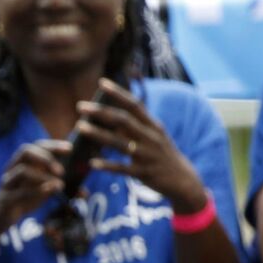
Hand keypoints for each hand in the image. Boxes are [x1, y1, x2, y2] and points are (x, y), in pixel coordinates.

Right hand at [0, 140, 68, 226]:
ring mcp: (7, 184)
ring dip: (42, 176)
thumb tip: (84, 192)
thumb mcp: (42, 191)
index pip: (36, 146)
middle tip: (61, 171)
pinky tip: (50, 192)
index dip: (53, 145)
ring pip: (21, 171)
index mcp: (22, 163)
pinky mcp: (5, 199)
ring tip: (59, 185)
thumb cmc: (23, 199)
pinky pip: (18, 193)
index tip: (70, 149)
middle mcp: (13, 169)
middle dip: (45, 158)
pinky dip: (36, 191)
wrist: (1, 217)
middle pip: (25, 152)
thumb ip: (58, 187)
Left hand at [77, 79, 207, 209]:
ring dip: (98, 135)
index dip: (118, 93)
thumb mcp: (153, 136)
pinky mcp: (144, 173)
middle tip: (80, 105)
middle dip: (101, 112)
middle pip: (123, 121)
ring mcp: (147, 155)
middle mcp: (151, 138)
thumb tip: (108, 114)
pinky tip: (92, 163)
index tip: (102, 82)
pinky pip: (122, 168)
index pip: (135, 105)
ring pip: (119, 143)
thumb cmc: (162, 154)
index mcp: (153, 126)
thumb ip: (134, 125)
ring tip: (80, 128)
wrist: (183, 181)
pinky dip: (107, 165)